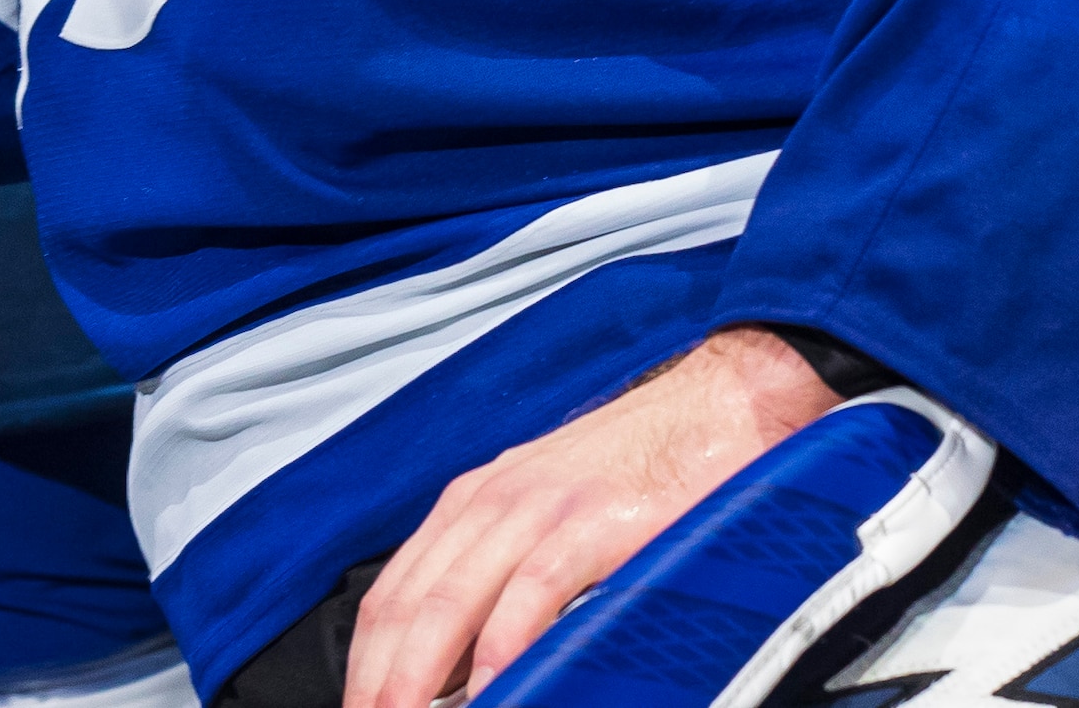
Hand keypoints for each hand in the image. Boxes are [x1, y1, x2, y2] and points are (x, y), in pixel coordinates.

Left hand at [341, 330, 845, 707]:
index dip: (365, 660)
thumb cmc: (639, 465)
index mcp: (475, 500)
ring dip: (420, 674)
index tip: (359, 704)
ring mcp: (543, 508)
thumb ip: (500, 570)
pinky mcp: (597, 521)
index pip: (393, 593)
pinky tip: (490, 689)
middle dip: (380, 677)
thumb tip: (464, 658)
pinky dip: (505, 645)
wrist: (718, 402)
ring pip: (453, 600)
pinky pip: (535, 589)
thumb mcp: (548, 508)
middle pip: (409, 605)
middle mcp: (494, 500)